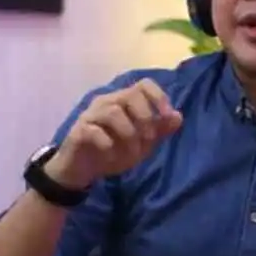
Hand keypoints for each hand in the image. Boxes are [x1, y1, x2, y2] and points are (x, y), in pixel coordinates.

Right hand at [46, 79, 182, 188]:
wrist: (82, 170)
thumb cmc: (114, 152)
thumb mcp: (142, 144)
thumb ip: (159, 130)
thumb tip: (178, 116)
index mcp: (124, 101)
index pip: (144, 85)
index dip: (158, 97)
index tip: (167, 116)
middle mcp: (107, 102)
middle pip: (130, 95)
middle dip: (145, 118)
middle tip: (148, 141)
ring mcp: (90, 115)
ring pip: (113, 112)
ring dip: (129, 133)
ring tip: (133, 152)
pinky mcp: (78, 131)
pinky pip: (93, 130)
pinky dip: (107, 144)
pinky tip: (111, 155)